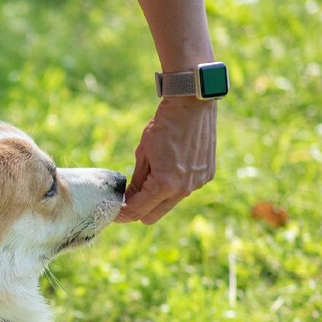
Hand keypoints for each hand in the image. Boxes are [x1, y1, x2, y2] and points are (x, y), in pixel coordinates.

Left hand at [118, 97, 216, 223]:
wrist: (193, 105)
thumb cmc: (163, 126)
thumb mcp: (143, 154)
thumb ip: (136, 182)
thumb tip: (128, 200)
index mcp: (165, 184)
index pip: (137, 211)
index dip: (122, 214)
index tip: (114, 211)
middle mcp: (184, 189)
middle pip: (152, 216)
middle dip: (138, 210)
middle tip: (128, 198)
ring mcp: (198, 183)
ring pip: (169, 203)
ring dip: (157, 197)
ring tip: (151, 176)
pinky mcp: (207, 176)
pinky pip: (184, 190)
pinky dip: (174, 185)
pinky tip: (171, 166)